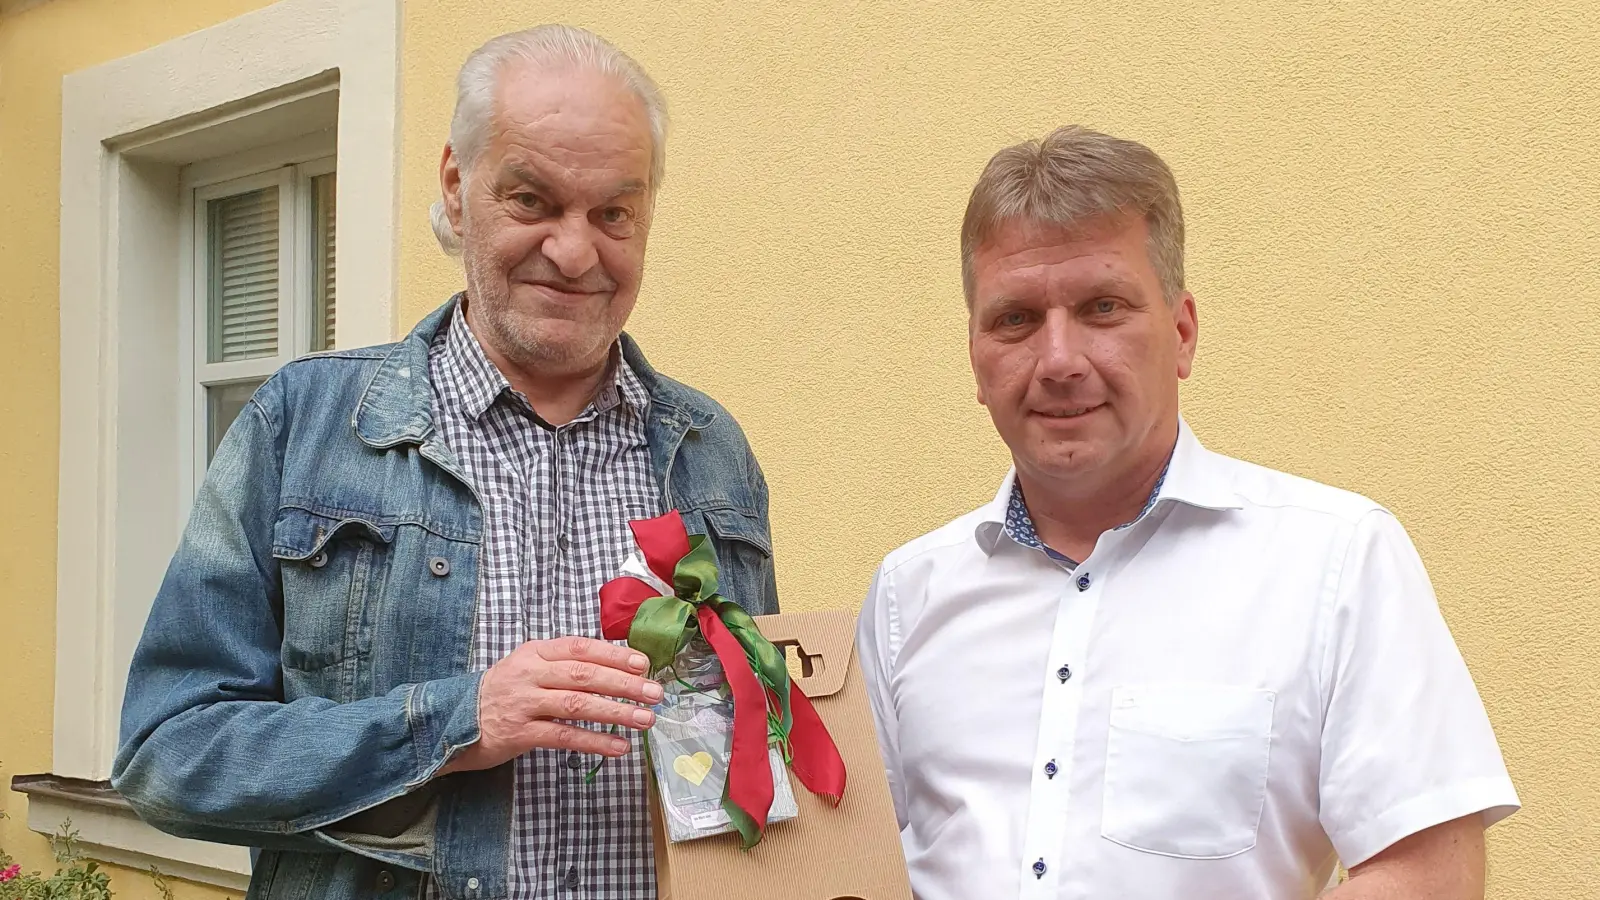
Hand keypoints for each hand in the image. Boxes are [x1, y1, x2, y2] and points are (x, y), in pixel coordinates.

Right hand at [438, 636, 662, 774]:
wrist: (452, 719)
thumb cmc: (501, 693)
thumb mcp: (528, 667)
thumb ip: (563, 664)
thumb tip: (616, 668)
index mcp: (536, 652)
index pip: (581, 647)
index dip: (614, 654)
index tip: (644, 664)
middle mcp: (530, 673)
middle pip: (585, 674)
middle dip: (625, 683)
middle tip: (655, 693)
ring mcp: (524, 703)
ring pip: (578, 705)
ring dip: (616, 712)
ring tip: (645, 720)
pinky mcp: (519, 733)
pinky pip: (564, 736)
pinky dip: (594, 742)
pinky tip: (618, 747)